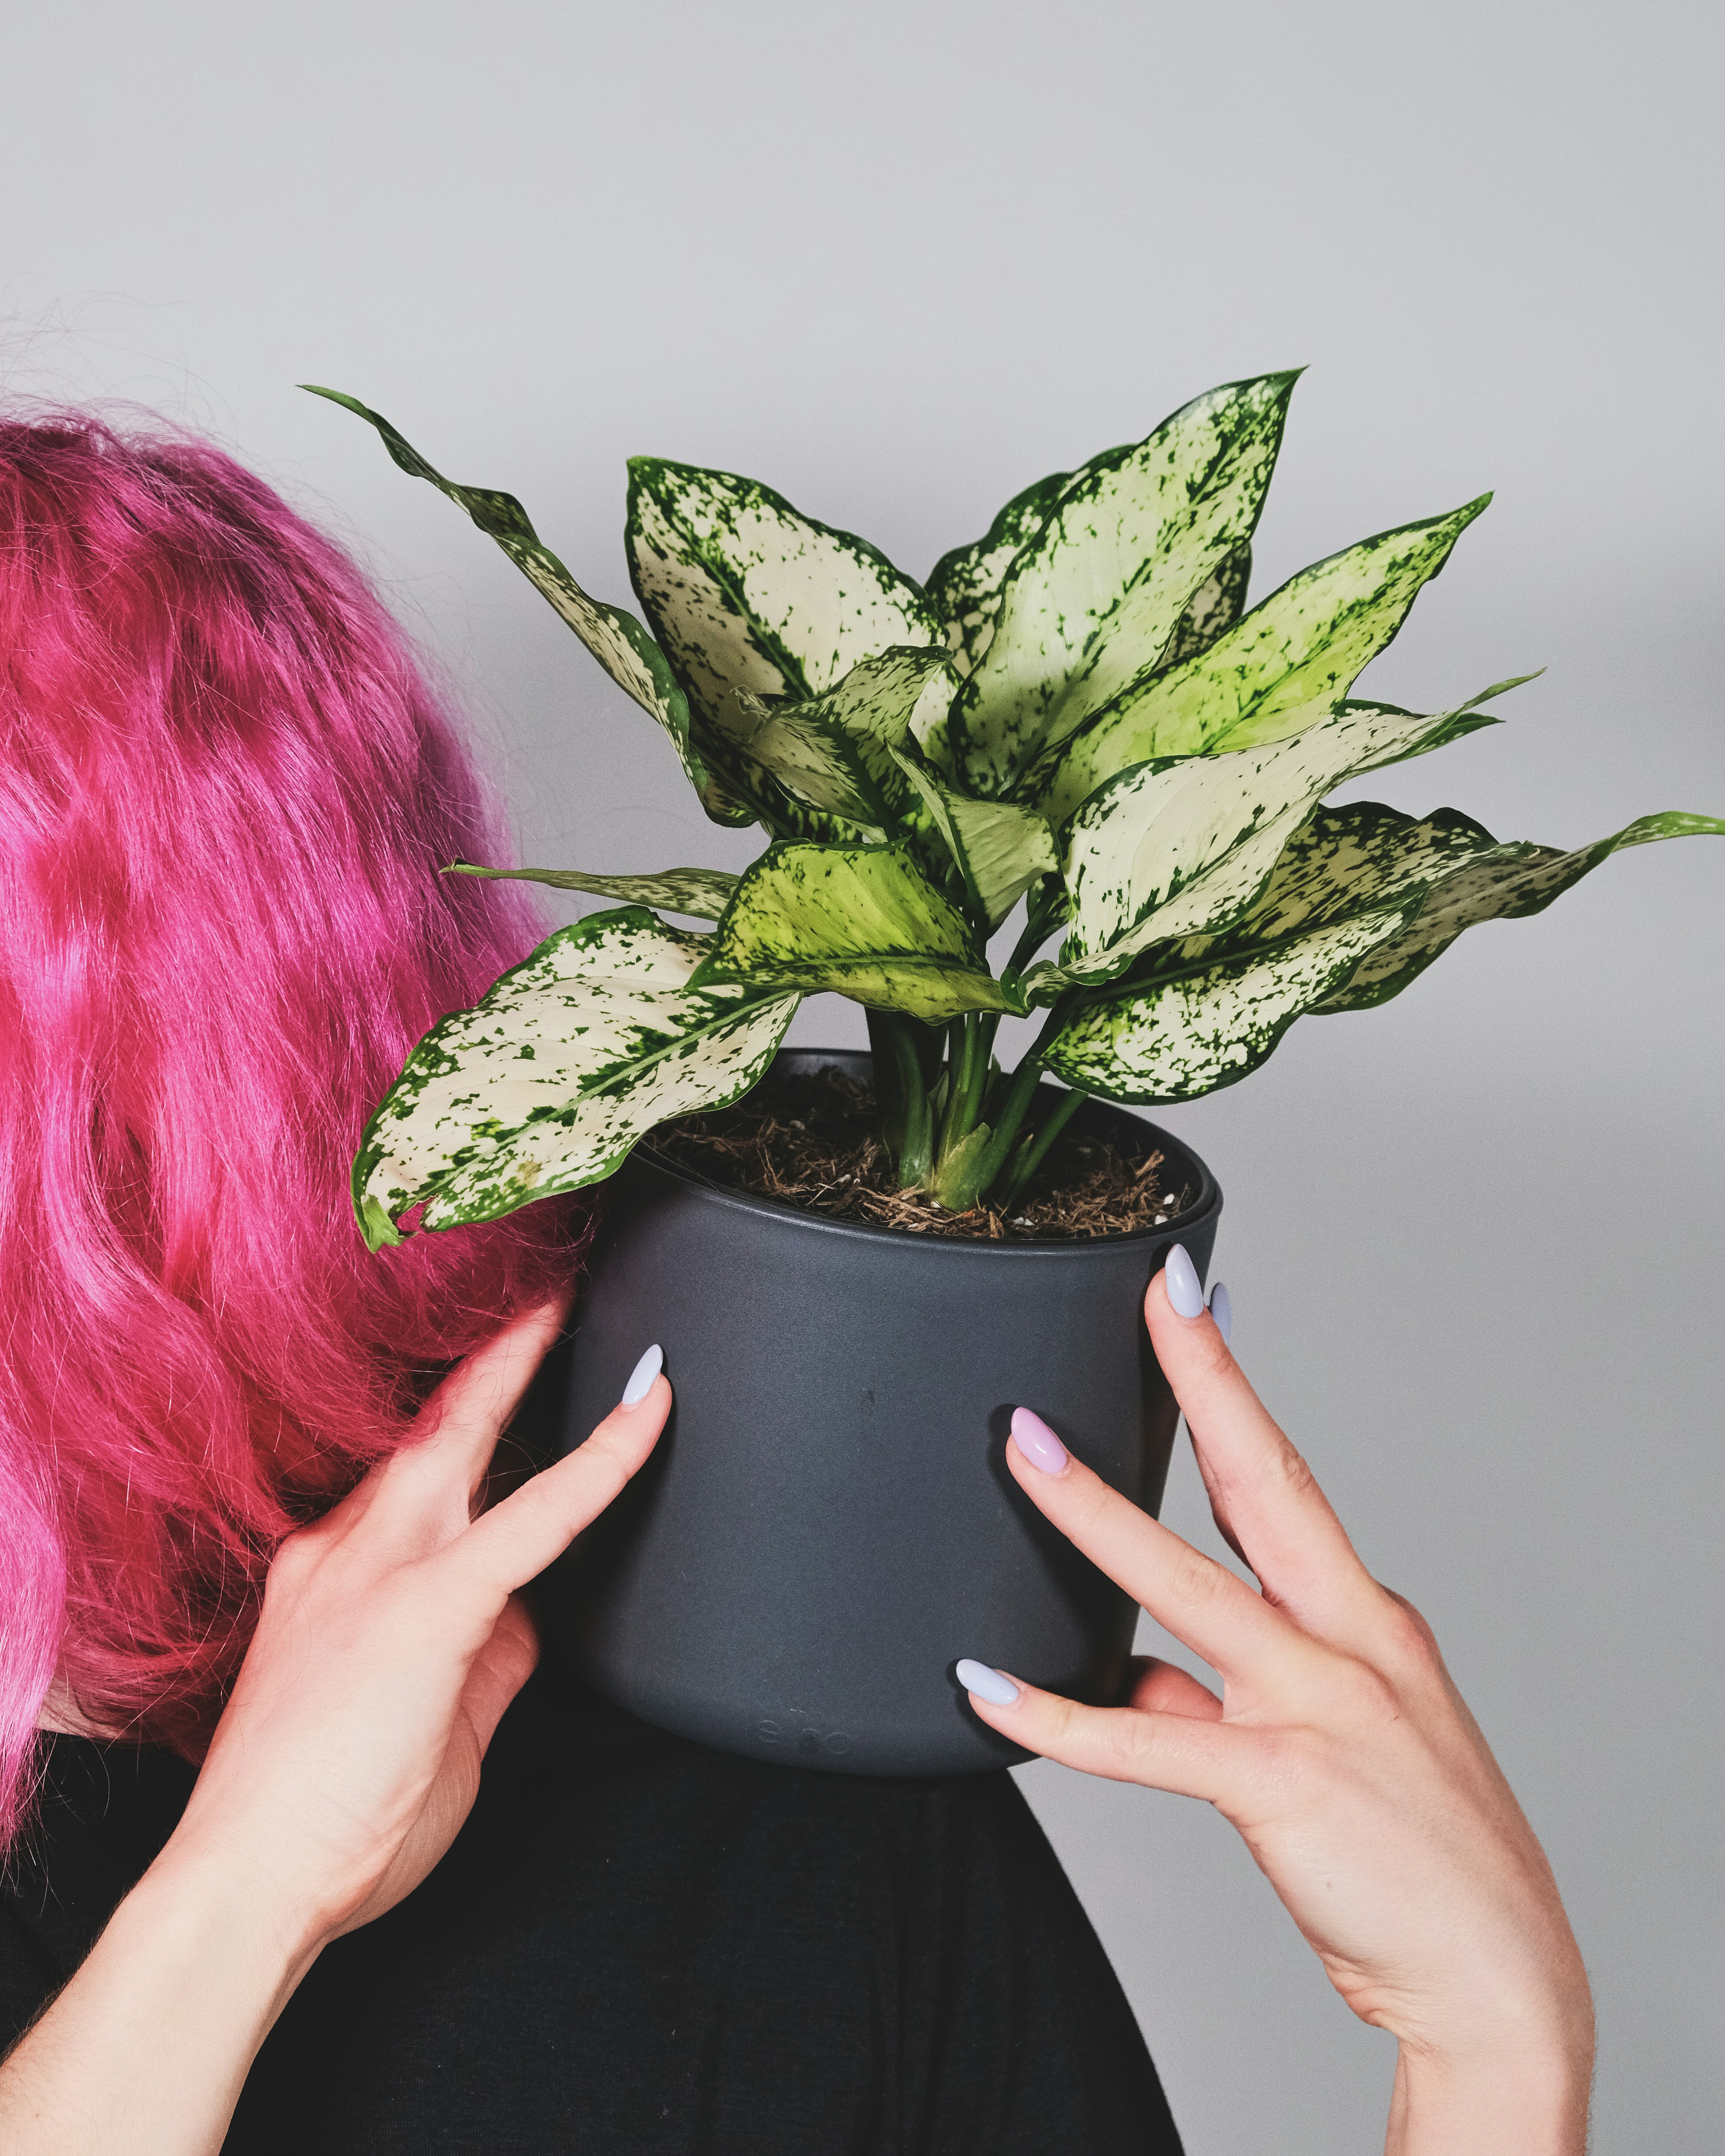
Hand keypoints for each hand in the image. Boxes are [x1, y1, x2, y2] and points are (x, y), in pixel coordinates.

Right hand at [164, 1299, 668, 1955]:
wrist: (248, 1884)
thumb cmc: (318, 1822)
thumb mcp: (416, 1721)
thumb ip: (482, 1658)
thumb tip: (528, 1618)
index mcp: (330, 1574)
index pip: (409, 1477)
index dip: (461, 1422)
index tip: (502, 1387)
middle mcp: (346, 1550)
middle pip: (432, 1429)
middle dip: (492, 1358)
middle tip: (547, 1300)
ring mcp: (382, 1570)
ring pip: (467, 1441)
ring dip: (526, 1371)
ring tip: (590, 1326)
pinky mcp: (427, 1605)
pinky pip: (538, 1514)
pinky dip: (599, 1460)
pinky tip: (645, 1412)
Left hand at [959, 1257, 1593, 2155]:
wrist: (1498, 1980)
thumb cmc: (1418, 1861)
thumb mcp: (1330, 1753)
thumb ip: (1219, 1703)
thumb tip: (1133, 1680)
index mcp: (1365, 1624)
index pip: (1282, 1482)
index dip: (1230, 1390)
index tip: (1190, 1305)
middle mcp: (1351, 1642)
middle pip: (1266, 1484)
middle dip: (1206, 1381)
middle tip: (1151, 1297)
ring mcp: (1322, 1705)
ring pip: (1188, 1584)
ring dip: (1096, 1513)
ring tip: (1024, 1450)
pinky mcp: (1287, 1781)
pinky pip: (1147, 1739)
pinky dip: (1058, 1717)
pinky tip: (988, 1692)